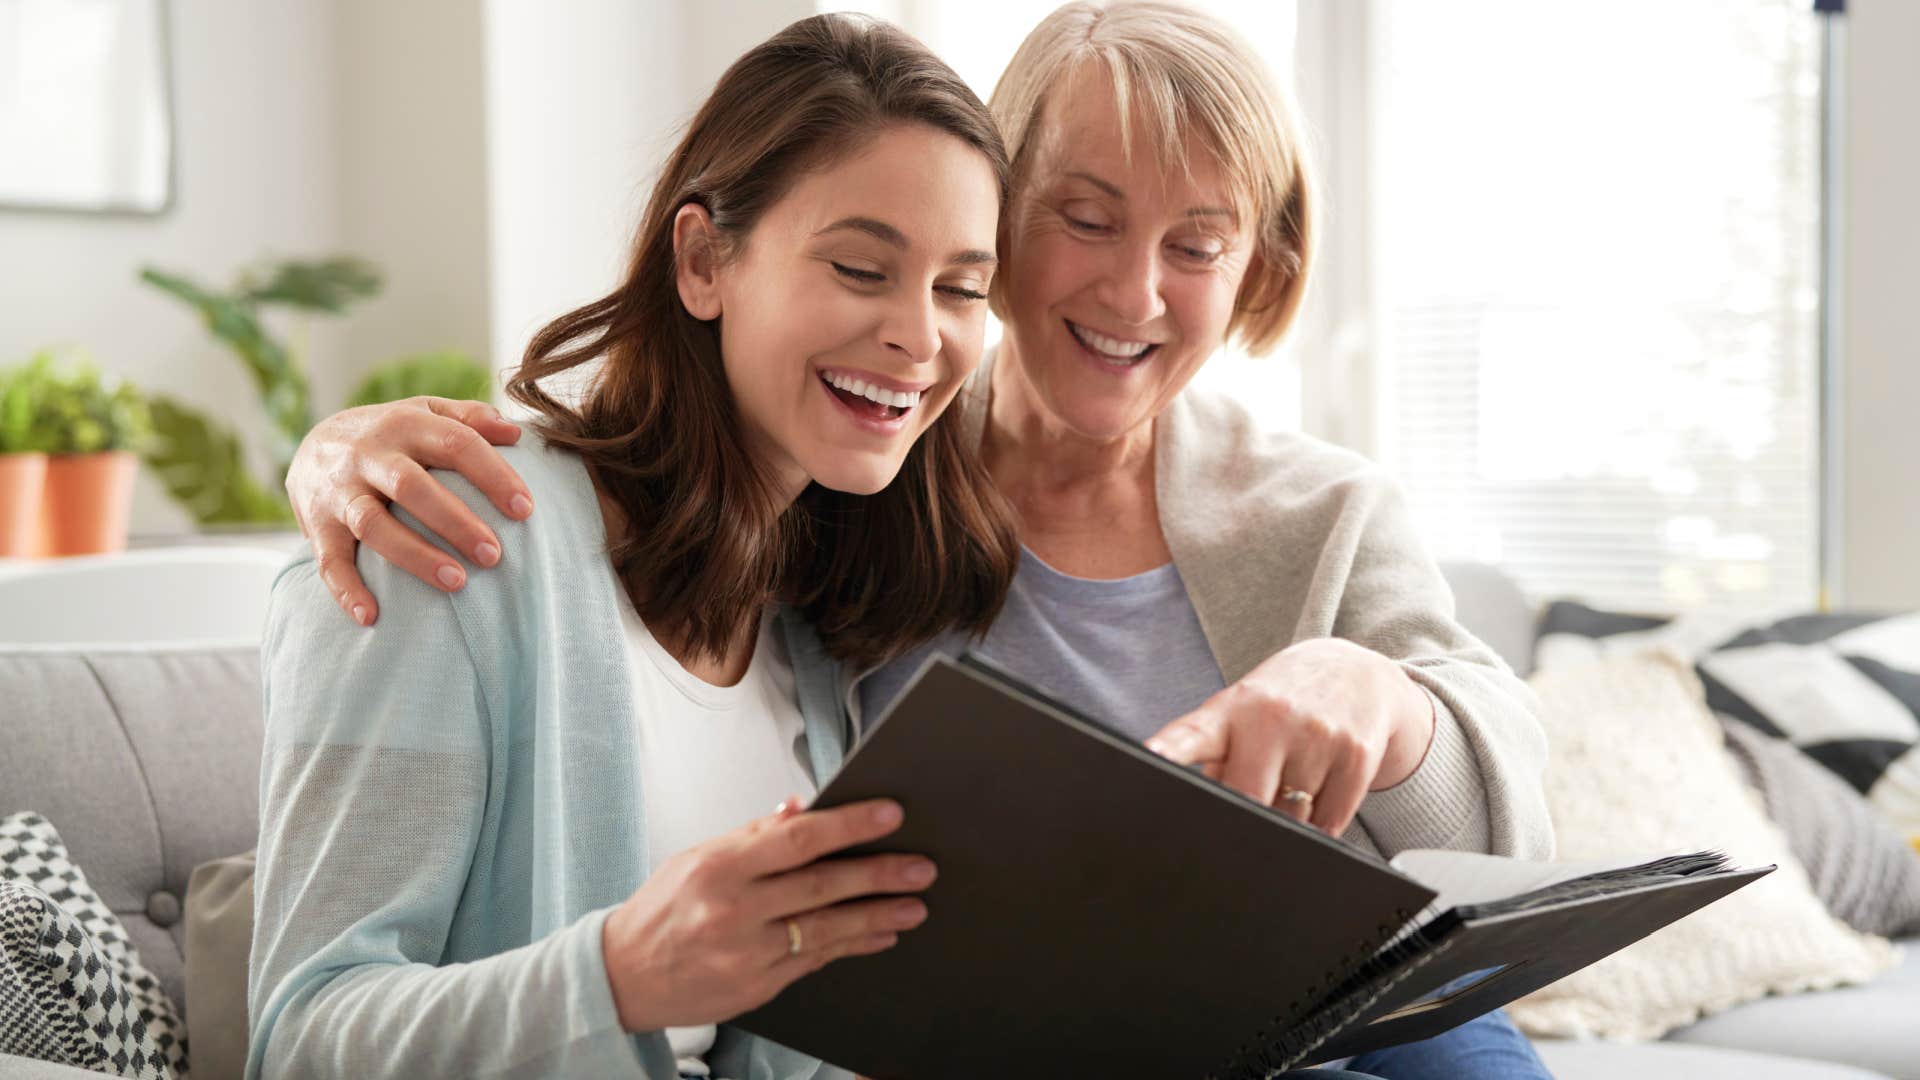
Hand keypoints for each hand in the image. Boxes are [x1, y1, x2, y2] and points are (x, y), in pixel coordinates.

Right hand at [285, 396, 532, 625]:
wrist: (312, 442)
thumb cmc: (392, 434)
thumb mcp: (427, 411)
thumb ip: (469, 417)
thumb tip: (516, 434)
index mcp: (405, 424)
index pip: (455, 444)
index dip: (492, 475)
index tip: (526, 510)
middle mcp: (368, 455)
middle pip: (411, 487)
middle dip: (455, 522)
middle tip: (494, 555)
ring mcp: (339, 491)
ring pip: (373, 524)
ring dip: (414, 555)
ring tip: (457, 582)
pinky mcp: (317, 525)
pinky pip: (329, 560)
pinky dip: (346, 590)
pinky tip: (372, 616)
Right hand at [601, 797, 936, 1032]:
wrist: (622, 976)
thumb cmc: (661, 911)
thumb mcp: (699, 857)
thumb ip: (754, 834)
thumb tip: (802, 808)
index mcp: (720, 868)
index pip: (797, 839)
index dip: (848, 825)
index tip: (888, 815)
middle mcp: (734, 911)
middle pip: (821, 887)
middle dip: (878, 875)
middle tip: (920, 867)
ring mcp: (747, 954)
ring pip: (826, 929)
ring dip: (877, 916)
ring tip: (913, 905)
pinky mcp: (757, 986)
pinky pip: (815, 961)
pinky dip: (850, 946)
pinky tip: (878, 935)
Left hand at [1145, 638, 1435, 836]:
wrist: (1357, 671)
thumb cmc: (1282, 703)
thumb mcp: (1239, 715)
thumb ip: (1212, 760)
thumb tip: (1196, 812)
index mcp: (1230, 710)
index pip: (1190, 735)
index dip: (1166, 751)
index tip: (1147, 760)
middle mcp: (1272, 716)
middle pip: (1246, 799)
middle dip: (1247, 813)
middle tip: (1257, 795)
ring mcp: (1317, 733)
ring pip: (1292, 817)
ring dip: (1290, 817)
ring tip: (1296, 777)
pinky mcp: (1357, 753)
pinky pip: (1331, 822)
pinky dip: (1324, 823)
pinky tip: (1324, 787)